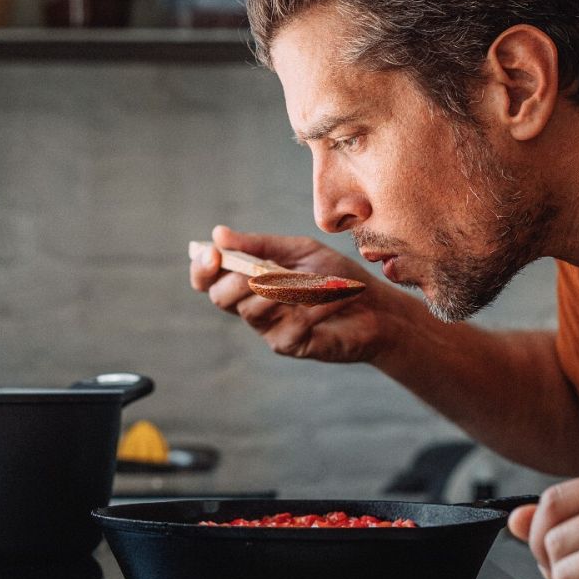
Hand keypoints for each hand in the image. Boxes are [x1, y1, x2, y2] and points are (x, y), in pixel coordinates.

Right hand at [189, 224, 412, 362]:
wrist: (375, 306)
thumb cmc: (336, 276)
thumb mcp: (299, 251)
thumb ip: (260, 245)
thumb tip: (218, 234)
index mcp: (250, 281)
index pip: (210, 280)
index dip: (202, 268)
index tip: (211, 253)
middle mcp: (254, 307)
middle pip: (222, 298)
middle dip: (236, 280)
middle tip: (262, 272)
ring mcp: (270, 329)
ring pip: (252, 310)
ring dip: (283, 289)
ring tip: (314, 282)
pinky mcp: (290, 345)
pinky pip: (288, 323)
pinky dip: (314, 305)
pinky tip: (334, 297)